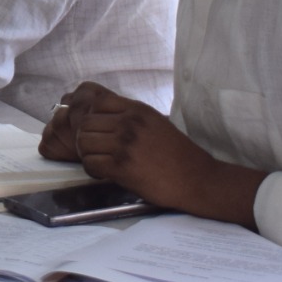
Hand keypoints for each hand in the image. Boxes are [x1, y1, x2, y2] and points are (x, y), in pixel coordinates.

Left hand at [53, 82, 266, 225]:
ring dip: (86, 153)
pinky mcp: (122, 167)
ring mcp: (125, 144)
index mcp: (138, 110)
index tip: (97, 131)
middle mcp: (130, 123)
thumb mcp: (156, 123)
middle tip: (95, 150)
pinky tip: (104, 173)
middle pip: (85, 123)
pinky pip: (90, 163)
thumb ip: (131, 116)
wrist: (198, 180)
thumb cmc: (178, 154)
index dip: (91, 117)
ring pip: (83, 142)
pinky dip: (92, 170)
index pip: (96, 102)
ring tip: (99, 161)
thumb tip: (101, 115)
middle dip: (85, 137)